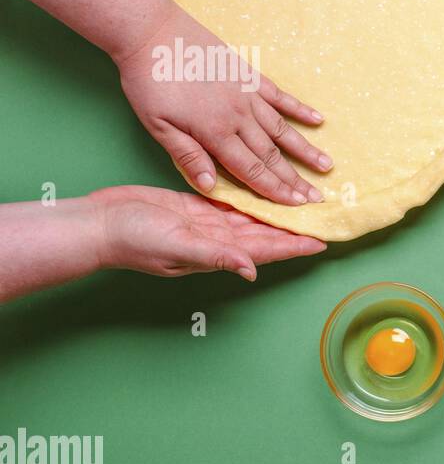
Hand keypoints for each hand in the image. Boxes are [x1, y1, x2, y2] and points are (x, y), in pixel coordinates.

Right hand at [91, 185, 324, 281]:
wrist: (99, 223)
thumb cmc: (132, 239)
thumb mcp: (176, 246)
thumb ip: (214, 257)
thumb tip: (251, 271)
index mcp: (217, 251)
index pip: (266, 249)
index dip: (294, 246)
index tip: (322, 242)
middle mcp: (217, 239)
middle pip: (266, 234)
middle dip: (294, 228)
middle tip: (323, 217)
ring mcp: (206, 224)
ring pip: (251, 218)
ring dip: (276, 213)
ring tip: (303, 205)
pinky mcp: (194, 207)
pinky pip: (231, 203)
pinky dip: (251, 199)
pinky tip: (267, 192)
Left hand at [115, 4, 332, 205]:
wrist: (152, 32)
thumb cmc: (149, 81)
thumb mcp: (157, 125)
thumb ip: (187, 155)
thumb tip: (211, 187)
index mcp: (215, 133)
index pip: (251, 170)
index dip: (274, 191)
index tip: (296, 205)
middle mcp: (239, 117)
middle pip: (272, 155)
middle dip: (295, 179)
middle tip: (317, 197)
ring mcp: (248, 94)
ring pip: (282, 129)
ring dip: (305, 150)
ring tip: (326, 166)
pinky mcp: (249, 75)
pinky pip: (280, 96)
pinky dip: (299, 109)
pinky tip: (317, 120)